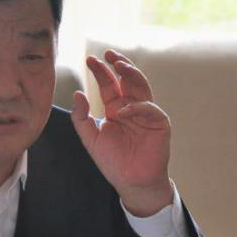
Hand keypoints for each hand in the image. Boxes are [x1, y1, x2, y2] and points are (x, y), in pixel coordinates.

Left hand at [71, 49, 173, 216]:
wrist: (131, 182)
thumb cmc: (113, 162)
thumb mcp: (90, 139)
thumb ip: (81, 118)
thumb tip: (77, 94)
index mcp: (116, 109)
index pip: (109, 84)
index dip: (101, 71)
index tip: (90, 59)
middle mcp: (132, 107)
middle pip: (127, 79)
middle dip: (119, 63)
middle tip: (107, 53)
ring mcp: (147, 113)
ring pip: (141, 86)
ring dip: (132, 73)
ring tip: (119, 65)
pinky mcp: (159, 123)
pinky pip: (150, 108)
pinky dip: (136, 107)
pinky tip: (123, 110)